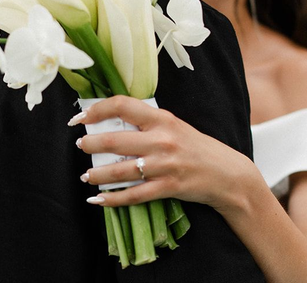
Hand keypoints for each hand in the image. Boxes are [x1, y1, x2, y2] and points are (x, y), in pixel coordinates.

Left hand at [70, 95, 253, 210]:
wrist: (226, 174)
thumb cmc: (195, 146)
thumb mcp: (173, 125)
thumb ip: (146, 122)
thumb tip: (110, 121)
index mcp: (161, 118)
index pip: (122, 106)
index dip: (96, 110)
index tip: (80, 117)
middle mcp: (161, 140)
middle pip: (114, 141)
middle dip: (90, 144)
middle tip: (81, 145)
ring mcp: (164, 165)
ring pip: (119, 171)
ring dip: (96, 174)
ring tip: (86, 175)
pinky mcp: (167, 188)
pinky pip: (133, 195)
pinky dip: (111, 199)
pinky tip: (98, 200)